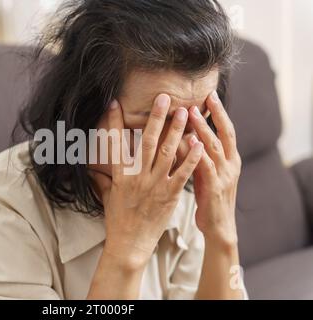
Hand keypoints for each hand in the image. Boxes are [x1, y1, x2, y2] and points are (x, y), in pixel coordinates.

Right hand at [91, 94, 203, 269]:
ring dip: (177, 131)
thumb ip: (101, 180)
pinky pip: (182, 173)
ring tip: (185, 112)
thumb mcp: (107, 197)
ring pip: (168, 152)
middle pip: (148, 141)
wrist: (129, 244)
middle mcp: (137, 176)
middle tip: (164, 98)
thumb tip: (91, 169)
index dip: (114, 122)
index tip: (115, 103)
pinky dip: (191, 158)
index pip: (115, 143)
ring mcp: (154, 185)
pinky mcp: (169, 196)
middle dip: (157, 117)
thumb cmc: (117, 221)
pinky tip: (198, 143)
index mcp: (120, 175)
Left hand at [188, 91, 241, 246]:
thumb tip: (183, 136)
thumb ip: (199, 155)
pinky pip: (205, 167)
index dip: (220, 113)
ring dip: (203, 128)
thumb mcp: (207, 172)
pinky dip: (198, 153)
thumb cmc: (210, 197)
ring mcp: (224, 175)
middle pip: (224, 133)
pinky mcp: (214, 188)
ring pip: (214, 146)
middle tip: (205, 96)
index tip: (211, 95)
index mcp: (230, 159)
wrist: (218, 226)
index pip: (226, 131)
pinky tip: (190, 141)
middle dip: (216, 114)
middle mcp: (230, 164)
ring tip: (192, 112)